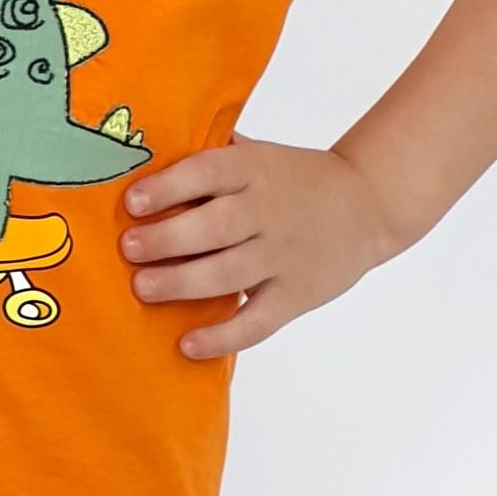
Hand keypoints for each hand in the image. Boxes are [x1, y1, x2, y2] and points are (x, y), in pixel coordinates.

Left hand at [117, 135, 406, 359]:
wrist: (367, 205)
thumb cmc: (292, 179)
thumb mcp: (257, 155)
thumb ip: (212, 155)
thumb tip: (140, 151)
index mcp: (255, 170)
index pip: (209, 172)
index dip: (169, 187)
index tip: (132, 202)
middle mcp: (268, 211)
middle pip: (215, 226)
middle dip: (168, 238)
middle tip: (129, 249)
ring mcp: (284, 256)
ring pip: (229, 273)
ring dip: (183, 283)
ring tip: (143, 288)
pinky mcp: (295, 295)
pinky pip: (257, 321)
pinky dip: (223, 337)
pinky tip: (188, 344)